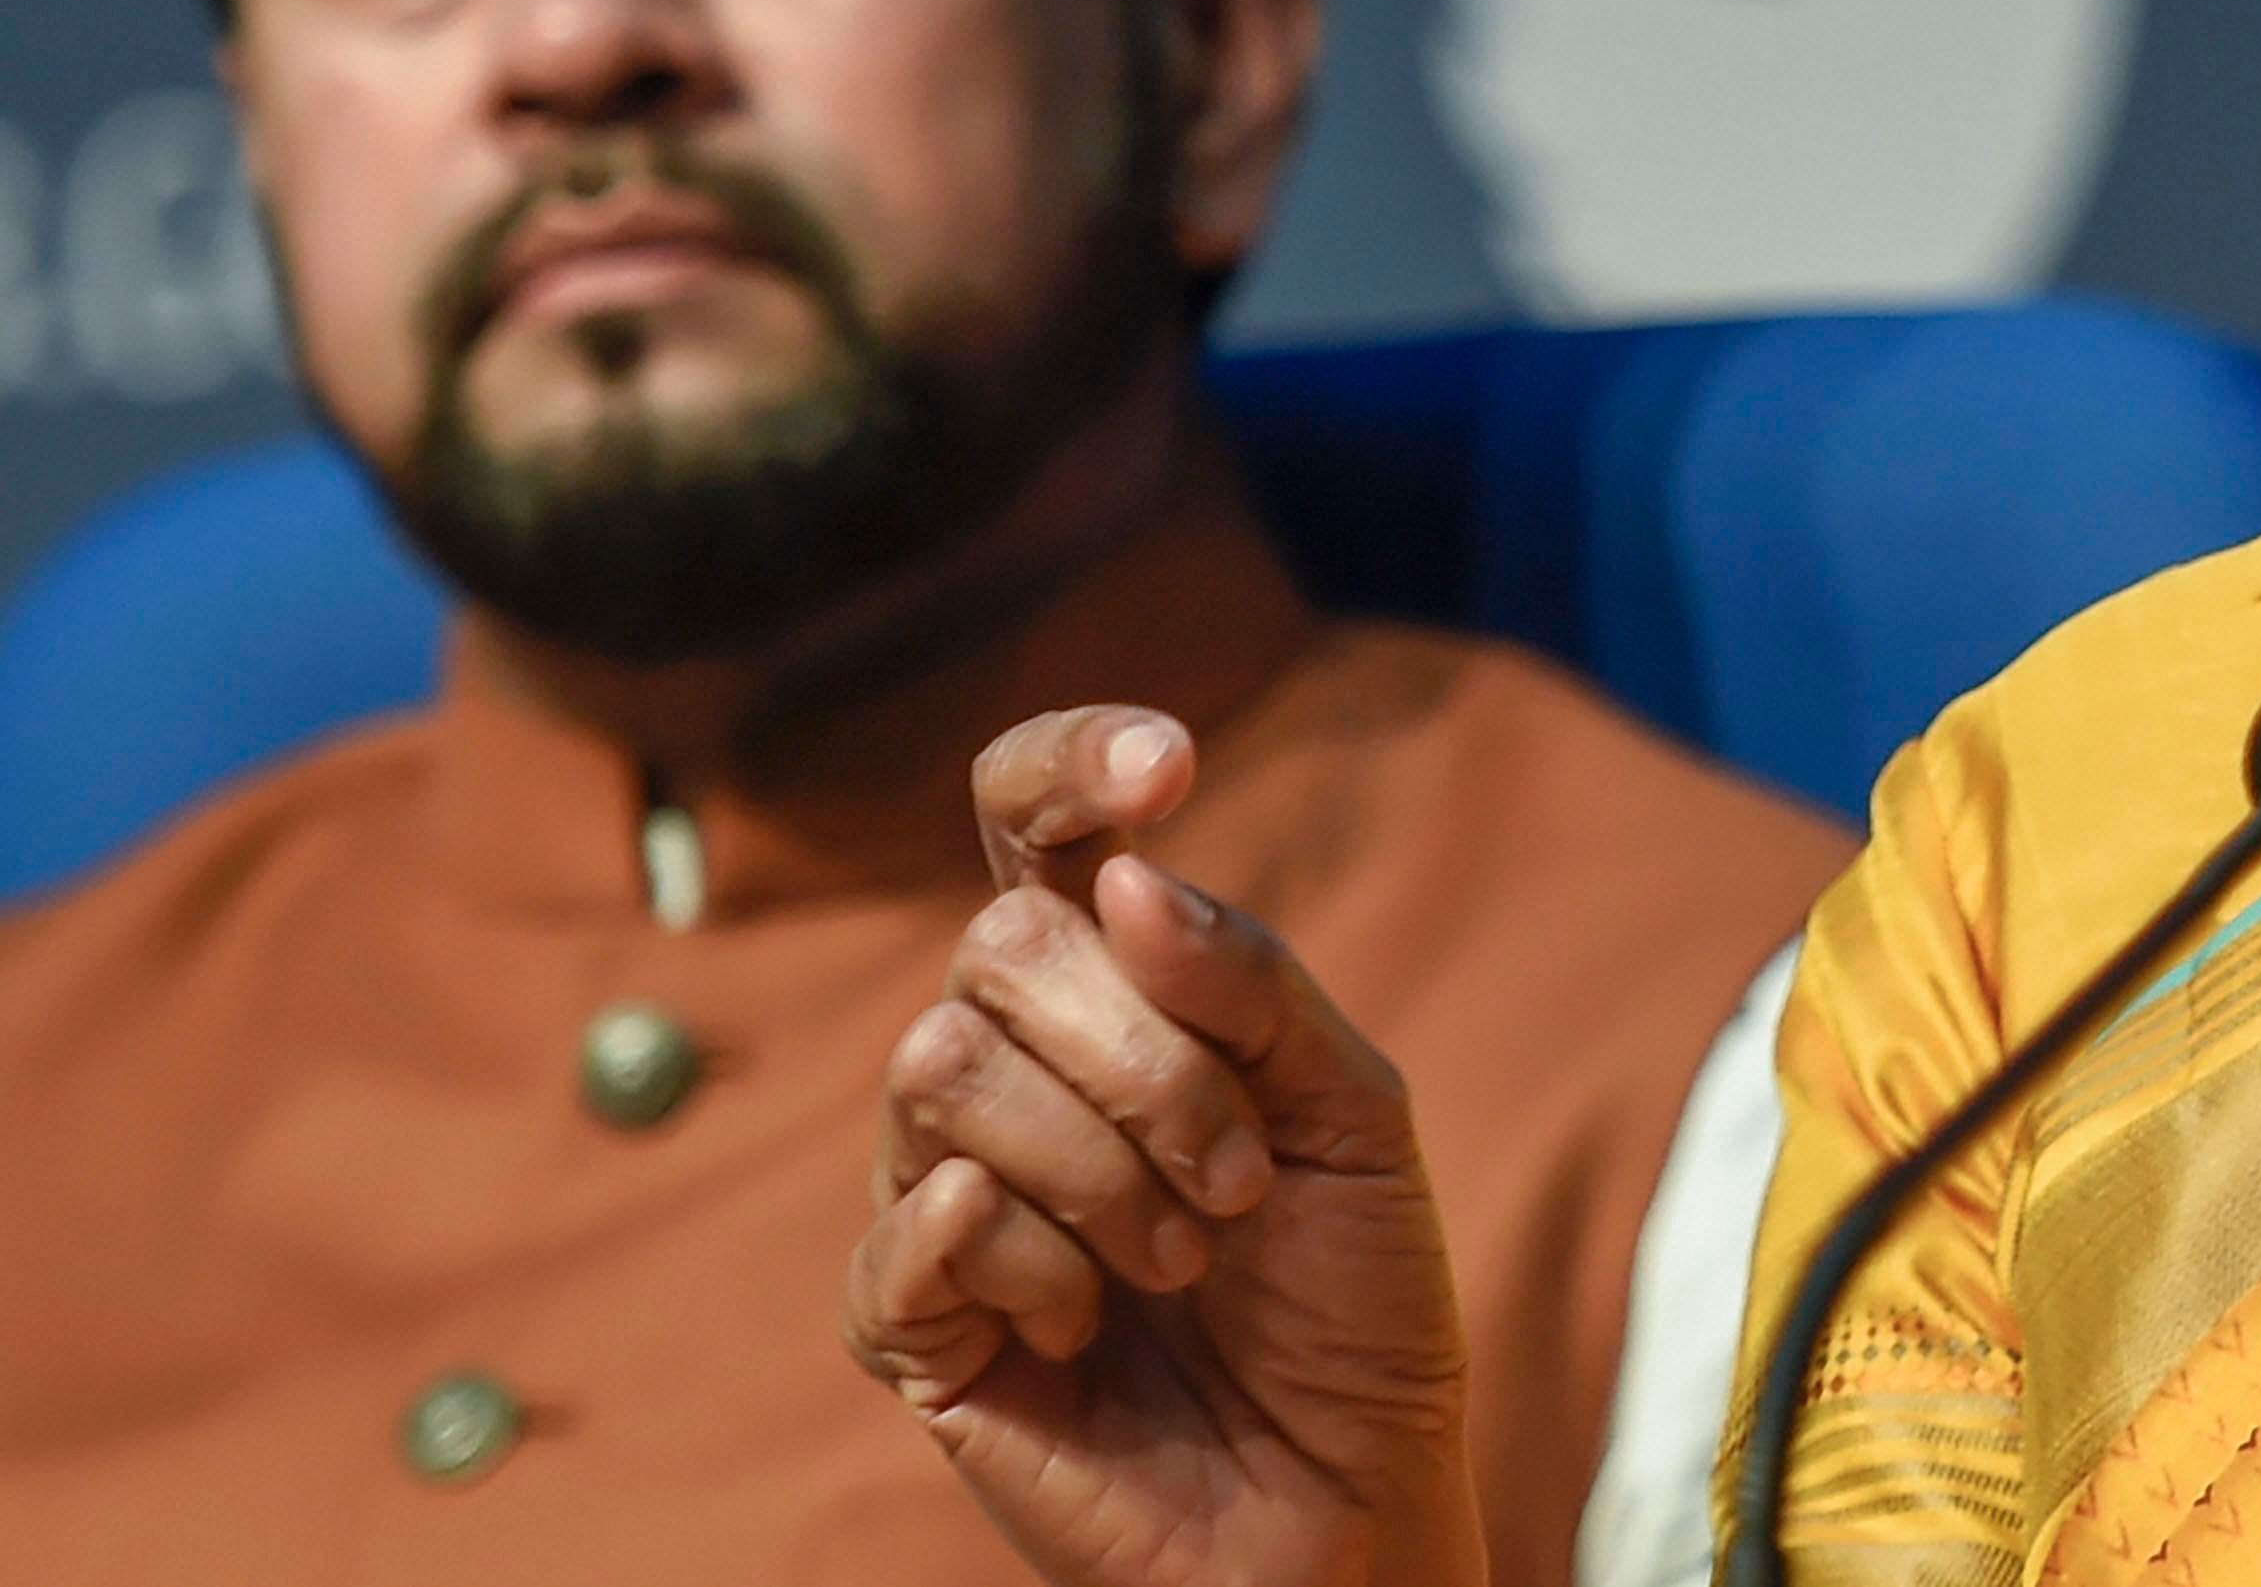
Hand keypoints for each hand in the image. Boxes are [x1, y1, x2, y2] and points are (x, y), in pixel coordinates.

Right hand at [844, 707, 1480, 1586]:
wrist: (1340, 1498)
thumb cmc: (1352, 1300)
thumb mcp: (1353, 1117)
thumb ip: (1251, 986)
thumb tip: (1125, 870)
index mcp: (1118, 988)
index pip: (1030, 822)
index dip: (1067, 762)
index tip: (1164, 769)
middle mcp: (1012, 1063)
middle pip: (999, 947)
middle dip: (1146, 1059)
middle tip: (1235, 1178)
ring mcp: (942, 1183)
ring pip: (939, 1064)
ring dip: (1101, 1166)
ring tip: (1180, 1259)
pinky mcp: (906, 1313)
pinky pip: (920, 1220)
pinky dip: (1035, 1265)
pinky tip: (1088, 1323)